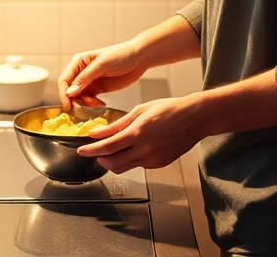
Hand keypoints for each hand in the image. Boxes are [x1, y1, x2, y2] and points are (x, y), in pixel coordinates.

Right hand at [57, 41, 146, 110]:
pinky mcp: (98, 89)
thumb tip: (69, 92)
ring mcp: (90, 81)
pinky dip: (92, 104)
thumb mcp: (102, 65)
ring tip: (96, 104)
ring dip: (84, 103)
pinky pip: (89, 100)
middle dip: (75, 100)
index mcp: (79, 62)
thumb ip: (85, 78)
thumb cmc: (121, 55)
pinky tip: (100, 104)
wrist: (139, 58)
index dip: (64, 93)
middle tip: (84, 108)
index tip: (68, 106)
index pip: (65, 80)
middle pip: (70, 91)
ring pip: (79, 97)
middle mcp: (82, 72)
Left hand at [75, 97, 203, 173]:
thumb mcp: (140, 110)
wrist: (195, 118)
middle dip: (100, 158)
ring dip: (114, 161)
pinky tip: (135, 147)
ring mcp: (153, 159)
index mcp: (138, 133)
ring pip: (124, 167)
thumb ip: (117, 124)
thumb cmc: (170, 109)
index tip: (81, 150)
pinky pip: (138, 166)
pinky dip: (131, 159)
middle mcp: (145, 149)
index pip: (107, 147)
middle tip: (96, 150)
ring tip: (113, 149)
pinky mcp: (159, 164)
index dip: (91, 150)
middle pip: (112, 163)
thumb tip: (97, 132)